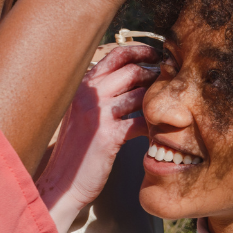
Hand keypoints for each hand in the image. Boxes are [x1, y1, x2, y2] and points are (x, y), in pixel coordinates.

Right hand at [37, 42, 157, 223]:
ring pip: (139, 95)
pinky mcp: (108, 136)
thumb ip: (100, 93)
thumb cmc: (76, 149)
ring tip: (167, 107)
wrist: (63, 181)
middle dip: (155, 75)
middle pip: (132, 71)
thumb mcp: (82, 113)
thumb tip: (128, 78)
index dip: (140, 52)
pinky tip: (157, 131)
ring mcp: (98, 114)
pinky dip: (152, 125)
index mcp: (83, 85)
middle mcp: (89, 94)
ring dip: (157, 100)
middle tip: (169, 83)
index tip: (156, 56)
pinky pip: (140, 122)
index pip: (116, 55)